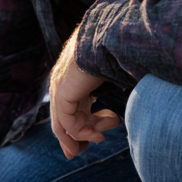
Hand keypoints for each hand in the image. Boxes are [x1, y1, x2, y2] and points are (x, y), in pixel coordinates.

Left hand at [50, 32, 121, 158]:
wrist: (113, 35)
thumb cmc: (120, 51)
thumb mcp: (115, 78)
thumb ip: (112, 96)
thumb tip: (118, 115)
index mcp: (75, 76)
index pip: (72, 106)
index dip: (83, 126)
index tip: (99, 137)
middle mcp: (64, 81)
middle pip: (65, 118)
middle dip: (78, 137)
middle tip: (92, 146)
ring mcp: (60, 86)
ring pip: (66, 123)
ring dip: (87, 134)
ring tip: (103, 135)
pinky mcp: (62, 91)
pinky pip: (67, 121)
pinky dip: (82, 132)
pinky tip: (98, 133)